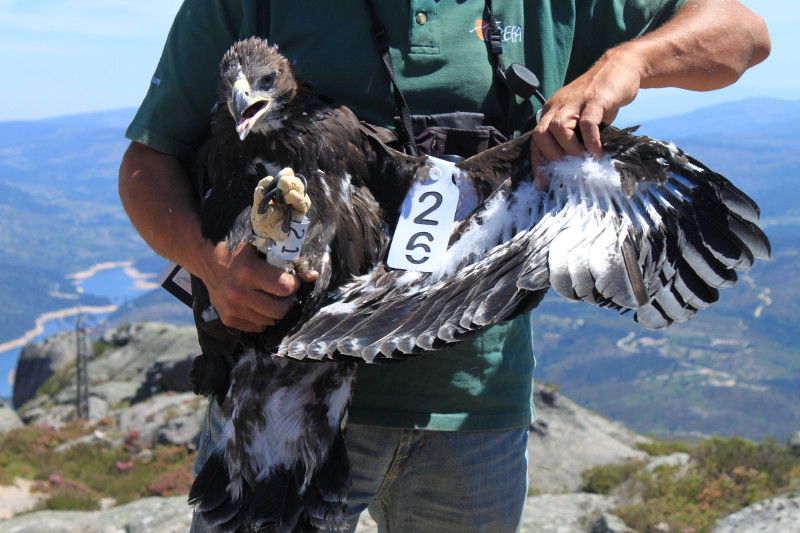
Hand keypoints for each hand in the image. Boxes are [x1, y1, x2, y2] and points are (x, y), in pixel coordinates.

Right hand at [201, 241, 317, 331]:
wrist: (208, 260)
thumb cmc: (240, 251)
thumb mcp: (263, 248)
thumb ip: (289, 261)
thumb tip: (313, 276)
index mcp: (249, 271)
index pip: (284, 287)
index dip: (294, 284)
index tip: (292, 280)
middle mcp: (239, 292)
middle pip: (280, 309)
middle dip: (288, 301)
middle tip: (285, 293)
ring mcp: (232, 308)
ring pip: (270, 321)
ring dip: (276, 311)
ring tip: (270, 297)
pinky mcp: (228, 319)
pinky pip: (257, 327)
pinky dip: (262, 318)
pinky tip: (258, 304)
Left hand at [530, 47, 641, 187]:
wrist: (622, 66)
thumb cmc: (602, 97)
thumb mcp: (582, 116)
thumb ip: (575, 135)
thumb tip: (573, 165)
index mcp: (552, 111)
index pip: (536, 139)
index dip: (537, 163)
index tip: (542, 184)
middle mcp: (558, 106)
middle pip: (540, 133)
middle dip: (551, 155)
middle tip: (567, 167)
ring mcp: (576, 101)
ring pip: (559, 128)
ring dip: (570, 148)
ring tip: (583, 158)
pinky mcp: (595, 99)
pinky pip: (587, 124)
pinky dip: (590, 141)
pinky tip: (597, 151)